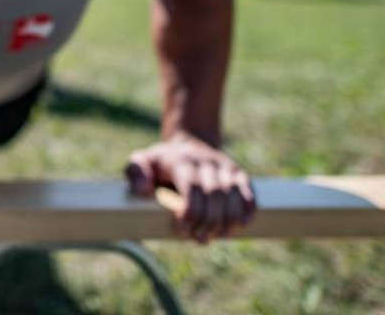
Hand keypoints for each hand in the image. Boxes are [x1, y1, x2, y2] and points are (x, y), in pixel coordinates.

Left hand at [125, 134, 255, 243]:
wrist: (186, 145)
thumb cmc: (160, 163)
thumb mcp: (141, 161)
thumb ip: (135, 172)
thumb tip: (145, 189)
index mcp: (182, 160)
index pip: (192, 187)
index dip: (190, 213)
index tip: (183, 230)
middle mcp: (206, 160)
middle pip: (214, 195)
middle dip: (208, 222)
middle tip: (199, 239)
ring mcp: (225, 166)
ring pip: (234, 196)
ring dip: (228, 221)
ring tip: (217, 236)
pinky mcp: (239, 173)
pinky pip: (249, 192)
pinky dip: (248, 211)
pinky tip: (241, 225)